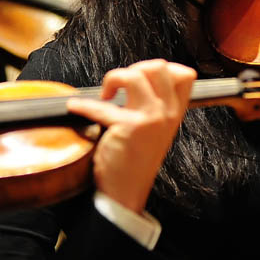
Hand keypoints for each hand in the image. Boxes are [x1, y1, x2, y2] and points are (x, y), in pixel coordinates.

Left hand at [66, 59, 195, 212]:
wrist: (125, 193)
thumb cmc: (134, 161)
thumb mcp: (155, 130)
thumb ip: (153, 105)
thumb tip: (135, 77)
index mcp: (175, 113)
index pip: (184, 74)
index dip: (160, 69)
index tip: (141, 78)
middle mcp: (167, 114)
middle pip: (159, 66)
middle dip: (133, 69)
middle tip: (121, 87)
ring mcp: (151, 119)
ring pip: (135, 75)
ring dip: (113, 79)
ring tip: (106, 95)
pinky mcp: (130, 127)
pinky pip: (102, 106)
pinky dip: (83, 105)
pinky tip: (75, 108)